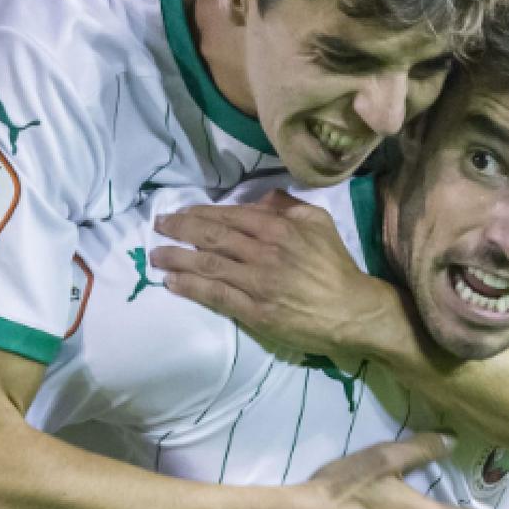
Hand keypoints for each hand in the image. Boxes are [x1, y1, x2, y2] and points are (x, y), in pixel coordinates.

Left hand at [151, 192, 405, 364]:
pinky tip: (172, 282)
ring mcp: (257, 283)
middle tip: (158, 226)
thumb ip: (287, 207)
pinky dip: (190, 287)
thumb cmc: (335, 266)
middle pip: (211, 237)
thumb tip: (259, 197)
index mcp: (278, 229)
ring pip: (208, 265)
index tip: (177, 213)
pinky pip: (215, 295)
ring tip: (155, 255)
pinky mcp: (254, 311)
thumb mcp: (319, 223)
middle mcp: (263, 252)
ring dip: (176, 258)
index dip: (198, 213)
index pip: (228, 216)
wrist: (353, 311)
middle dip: (179, 230)